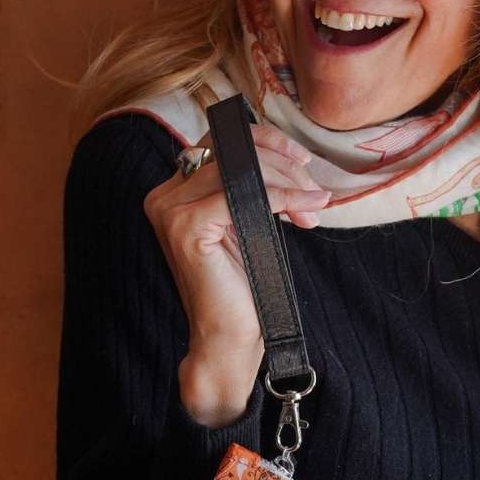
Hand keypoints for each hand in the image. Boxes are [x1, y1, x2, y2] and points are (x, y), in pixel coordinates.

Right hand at [142, 122, 330, 425]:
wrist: (229, 338)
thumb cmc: (243, 285)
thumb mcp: (250, 223)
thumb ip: (254, 187)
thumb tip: (293, 157)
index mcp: (175, 191)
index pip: (221, 141)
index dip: (267, 141)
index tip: (303, 160)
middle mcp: (164, 195)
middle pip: (232, 151)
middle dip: (284, 167)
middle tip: (314, 194)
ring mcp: (170, 210)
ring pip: (239, 169)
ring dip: (288, 184)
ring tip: (311, 210)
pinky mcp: (186, 227)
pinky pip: (242, 194)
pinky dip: (281, 198)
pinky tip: (303, 211)